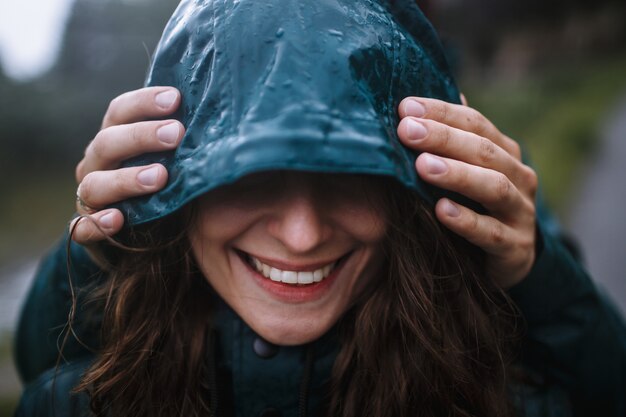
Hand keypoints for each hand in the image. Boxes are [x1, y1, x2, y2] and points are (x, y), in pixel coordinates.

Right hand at [72, 87, 183, 243]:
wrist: (155, 237)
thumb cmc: (168, 188)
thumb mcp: (177, 160)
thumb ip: (185, 140)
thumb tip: (218, 115)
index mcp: (115, 138)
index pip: (120, 112)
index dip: (144, 102)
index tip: (176, 99)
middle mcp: (98, 165)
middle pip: (107, 143)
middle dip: (141, 136)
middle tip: (176, 134)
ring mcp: (91, 198)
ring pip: (94, 184)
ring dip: (126, 179)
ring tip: (159, 177)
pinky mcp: (89, 232)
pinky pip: (83, 229)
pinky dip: (97, 224)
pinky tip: (117, 219)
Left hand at [397, 96, 537, 287]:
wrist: (507, 259)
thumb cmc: (476, 207)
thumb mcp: (465, 172)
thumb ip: (449, 142)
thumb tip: (415, 104)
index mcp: (505, 153)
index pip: (475, 123)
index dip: (441, 113)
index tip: (405, 107)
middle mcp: (519, 178)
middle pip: (483, 151)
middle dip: (443, 137)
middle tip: (406, 130)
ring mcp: (520, 213)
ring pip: (493, 187)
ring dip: (457, 174)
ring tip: (422, 166)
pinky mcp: (516, 248)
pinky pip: (491, 233)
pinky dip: (466, 220)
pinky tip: (440, 210)